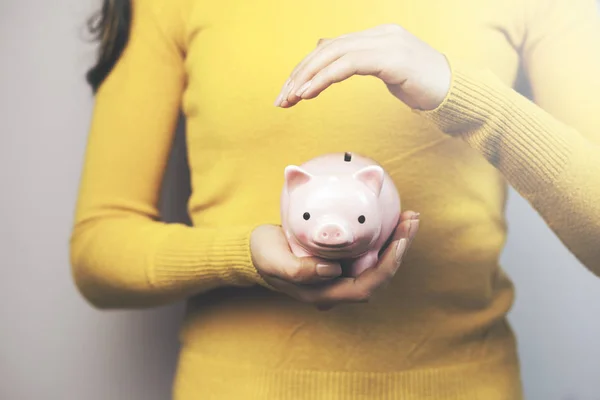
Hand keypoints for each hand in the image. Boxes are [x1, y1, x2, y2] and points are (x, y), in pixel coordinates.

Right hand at [250, 211, 419, 309]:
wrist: (258, 250)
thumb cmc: (264, 255)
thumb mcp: (274, 261)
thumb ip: (299, 271)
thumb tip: (331, 271)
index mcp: (324, 293)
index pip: (365, 287)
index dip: (386, 267)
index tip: (400, 241)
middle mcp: (338, 287)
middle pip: (379, 276)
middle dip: (399, 249)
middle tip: (412, 220)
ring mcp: (341, 275)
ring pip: (378, 264)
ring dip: (397, 242)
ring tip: (410, 217)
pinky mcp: (342, 260)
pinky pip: (370, 253)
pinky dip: (384, 238)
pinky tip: (393, 220)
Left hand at [274, 24, 450, 110]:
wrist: (456, 94)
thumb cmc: (423, 87)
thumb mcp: (385, 71)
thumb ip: (357, 60)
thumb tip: (325, 49)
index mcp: (377, 36)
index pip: (330, 48)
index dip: (305, 69)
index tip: (288, 92)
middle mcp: (379, 34)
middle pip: (327, 50)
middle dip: (299, 74)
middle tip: (281, 98)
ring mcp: (386, 43)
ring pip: (334, 55)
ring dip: (306, 78)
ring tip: (290, 98)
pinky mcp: (392, 58)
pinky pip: (349, 65)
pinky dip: (324, 79)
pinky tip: (308, 93)